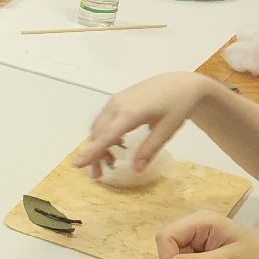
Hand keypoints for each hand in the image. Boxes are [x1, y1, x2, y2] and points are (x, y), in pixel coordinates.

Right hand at [71, 72, 213, 176]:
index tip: (77, 165)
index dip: (91, 152)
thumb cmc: (177, 106)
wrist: (181, 84)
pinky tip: (117, 143)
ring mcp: (115, 100)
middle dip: (94, 154)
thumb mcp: (166, 131)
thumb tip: (135, 170)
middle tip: (99, 174)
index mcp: (129, 114)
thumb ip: (149, 150)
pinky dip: (104, 134)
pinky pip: (104, 119)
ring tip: (111, 161)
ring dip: (99, 144)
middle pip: (97, 133)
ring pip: (98, 126)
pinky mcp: (117, 99)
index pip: (105, 136)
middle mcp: (117, 105)